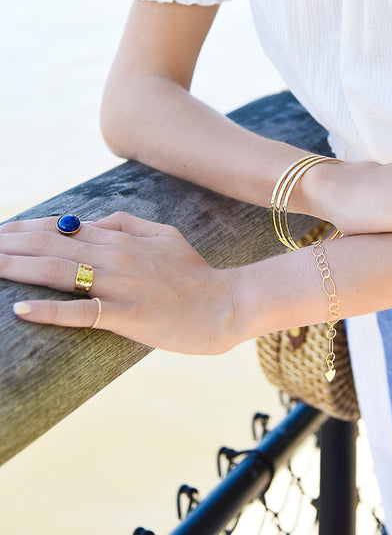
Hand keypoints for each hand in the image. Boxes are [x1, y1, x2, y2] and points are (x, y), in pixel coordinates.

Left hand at [1, 212, 237, 353]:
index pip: (63, 227)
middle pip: (51, 246)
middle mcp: (116, 256)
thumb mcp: (166, 236)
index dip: (24, 228)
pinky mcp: (127, 314)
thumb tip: (94, 220)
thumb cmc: (195, 274)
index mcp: (123, 238)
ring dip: (16, 267)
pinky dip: (50, 310)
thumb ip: (130, 223)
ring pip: (58, 271)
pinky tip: (22, 309)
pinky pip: (82, 311)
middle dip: (8, 245)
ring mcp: (120, 285)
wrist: (225, 304)